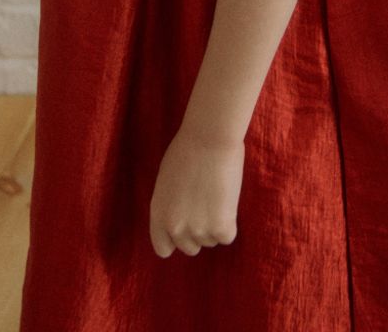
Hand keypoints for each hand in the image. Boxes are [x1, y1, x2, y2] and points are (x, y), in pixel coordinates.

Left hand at [149, 127, 243, 257]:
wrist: (209, 138)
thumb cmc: (187, 150)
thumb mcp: (166, 183)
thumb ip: (170, 206)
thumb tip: (181, 221)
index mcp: (158, 215)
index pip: (163, 248)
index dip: (175, 240)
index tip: (185, 228)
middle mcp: (175, 227)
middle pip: (190, 248)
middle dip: (198, 231)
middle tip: (205, 205)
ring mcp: (198, 230)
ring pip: (210, 241)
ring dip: (215, 224)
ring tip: (216, 195)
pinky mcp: (221, 227)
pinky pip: (227, 237)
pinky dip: (230, 223)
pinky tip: (226, 199)